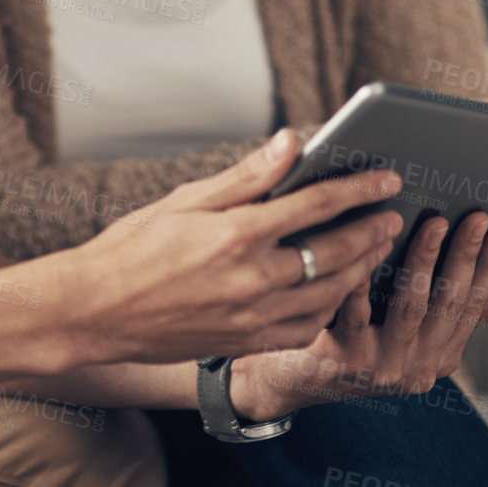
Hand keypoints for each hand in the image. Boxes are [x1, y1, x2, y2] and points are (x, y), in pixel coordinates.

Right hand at [54, 128, 404, 366]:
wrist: (95, 311)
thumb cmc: (132, 248)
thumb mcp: (185, 200)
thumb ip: (246, 176)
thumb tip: (291, 143)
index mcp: (236, 234)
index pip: (315, 204)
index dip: (357, 188)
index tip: (385, 177)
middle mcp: (252, 279)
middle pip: (334, 252)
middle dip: (370, 230)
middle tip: (392, 215)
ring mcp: (252, 317)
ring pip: (328, 294)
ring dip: (360, 269)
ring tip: (375, 250)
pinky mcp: (245, 343)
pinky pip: (305, 327)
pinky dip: (330, 307)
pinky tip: (336, 291)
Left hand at [229, 210, 487, 417]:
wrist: (290, 380)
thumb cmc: (354, 342)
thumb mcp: (410, 334)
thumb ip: (455, 315)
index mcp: (438, 357)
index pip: (473, 306)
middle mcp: (415, 367)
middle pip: (448, 304)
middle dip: (464, 256)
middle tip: (474, 217)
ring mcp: (380, 366)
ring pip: (411, 306)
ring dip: (425, 261)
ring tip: (433, 223)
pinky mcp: (342, 360)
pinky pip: (355, 311)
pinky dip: (365, 277)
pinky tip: (372, 245)